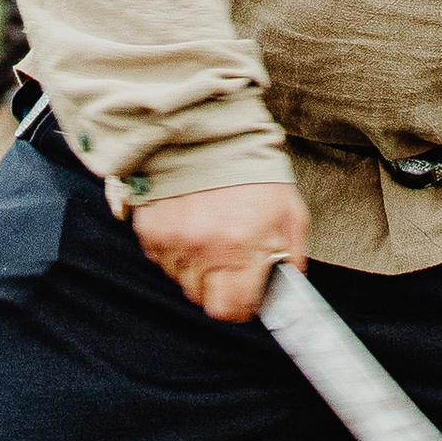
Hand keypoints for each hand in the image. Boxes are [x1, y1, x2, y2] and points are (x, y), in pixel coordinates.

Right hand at [129, 175, 309, 322]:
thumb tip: (286, 291)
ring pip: (181, 280)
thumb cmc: (254, 172)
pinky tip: (190, 224)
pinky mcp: (150, 229)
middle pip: (204, 300)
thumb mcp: (289, 213)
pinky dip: (175, 249)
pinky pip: (162, 259)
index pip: (231, 310)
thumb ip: (291, 258)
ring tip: (210, 234)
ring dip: (196, 267)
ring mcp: (172, 240)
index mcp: (239, 248)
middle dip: (218, 288)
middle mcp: (202, 249)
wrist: (209, 130)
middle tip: (229, 261)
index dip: (241, 306)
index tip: (246, 294)